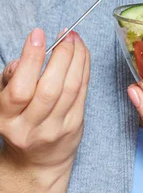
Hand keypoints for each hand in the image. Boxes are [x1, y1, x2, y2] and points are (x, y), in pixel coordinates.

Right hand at [0, 28, 89, 183]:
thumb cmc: (19, 119)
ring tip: (75, 38)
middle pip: (50, 88)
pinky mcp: (75, 126)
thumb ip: (11, 78)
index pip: (20, 89)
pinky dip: (84, 67)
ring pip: (71, 88)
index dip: (31, 58)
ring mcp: (55, 129)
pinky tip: (82, 52)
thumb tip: (25, 59)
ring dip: (77, 57)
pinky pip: (83, 91)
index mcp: (6, 119)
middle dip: (61, 55)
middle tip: (66, 34)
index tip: (38, 34)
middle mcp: (30, 127)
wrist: (36, 159)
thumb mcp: (5, 100)